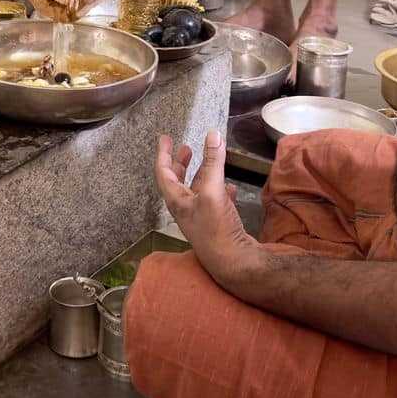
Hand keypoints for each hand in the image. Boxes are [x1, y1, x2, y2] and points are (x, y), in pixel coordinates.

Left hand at [154, 132, 257, 284]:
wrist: (233, 263)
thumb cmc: (215, 229)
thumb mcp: (213, 191)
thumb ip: (213, 163)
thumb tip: (213, 134)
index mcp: (177, 200)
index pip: (163, 172)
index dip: (163, 153)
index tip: (165, 138)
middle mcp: (185, 209)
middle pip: (178, 181)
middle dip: (180, 163)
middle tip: (184, 147)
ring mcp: (201, 217)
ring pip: (197, 190)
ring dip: (201, 174)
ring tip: (208, 161)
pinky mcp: (216, 224)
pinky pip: (215, 202)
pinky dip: (220, 190)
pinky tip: (230, 186)